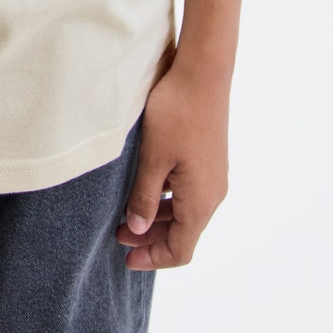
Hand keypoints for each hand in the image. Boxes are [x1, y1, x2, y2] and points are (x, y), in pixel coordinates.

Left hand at [115, 64, 229, 268]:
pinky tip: (146, 188)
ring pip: (186, 213)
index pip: (180, 250)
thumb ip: (144, 198)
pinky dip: (167, 200)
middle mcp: (213, 193)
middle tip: (118, 236)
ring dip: (158, 218)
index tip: (126, 259)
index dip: (153, 259)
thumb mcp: (153, 158)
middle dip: (151, 239)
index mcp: (201, 201)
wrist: (203, 73)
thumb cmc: (176, 113)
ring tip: (127, 215)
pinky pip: (189, 193)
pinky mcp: (210, 159)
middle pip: (183, 233)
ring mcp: (214, 176)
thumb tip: (138, 229)